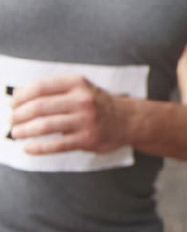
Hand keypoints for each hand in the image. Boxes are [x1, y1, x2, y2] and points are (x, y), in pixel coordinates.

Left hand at [9, 76, 126, 154]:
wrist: (128, 120)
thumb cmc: (97, 104)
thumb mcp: (80, 88)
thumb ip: (54, 90)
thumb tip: (18, 96)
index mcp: (78, 83)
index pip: (40, 87)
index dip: (21, 96)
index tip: (12, 103)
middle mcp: (82, 100)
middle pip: (39, 107)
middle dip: (19, 115)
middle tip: (12, 121)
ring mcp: (86, 120)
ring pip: (45, 126)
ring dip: (24, 131)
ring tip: (16, 133)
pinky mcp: (87, 139)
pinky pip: (56, 145)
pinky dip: (38, 148)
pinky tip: (28, 148)